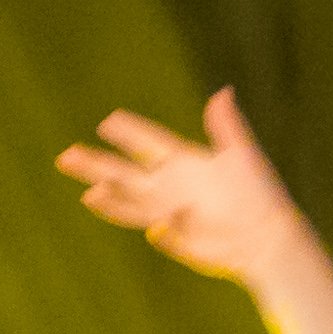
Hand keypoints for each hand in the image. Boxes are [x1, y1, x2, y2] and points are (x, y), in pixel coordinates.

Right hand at [55, 88, 303, 284]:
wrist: (266, 234)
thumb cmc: (258, 193)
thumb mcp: (243, 154)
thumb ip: (227, 127)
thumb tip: (222, 94)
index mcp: (182, 162)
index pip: (148, 142)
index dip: (129, 133)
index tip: (108, 122)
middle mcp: (167, 187)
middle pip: (124, 174)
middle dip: (96, 165)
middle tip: (66, 155)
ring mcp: (168, 214)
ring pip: (130, 206)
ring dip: (111, 200)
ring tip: (90, 192)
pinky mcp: (177, 240)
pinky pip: (164, 234)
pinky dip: (161, 231)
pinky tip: (156, 227)